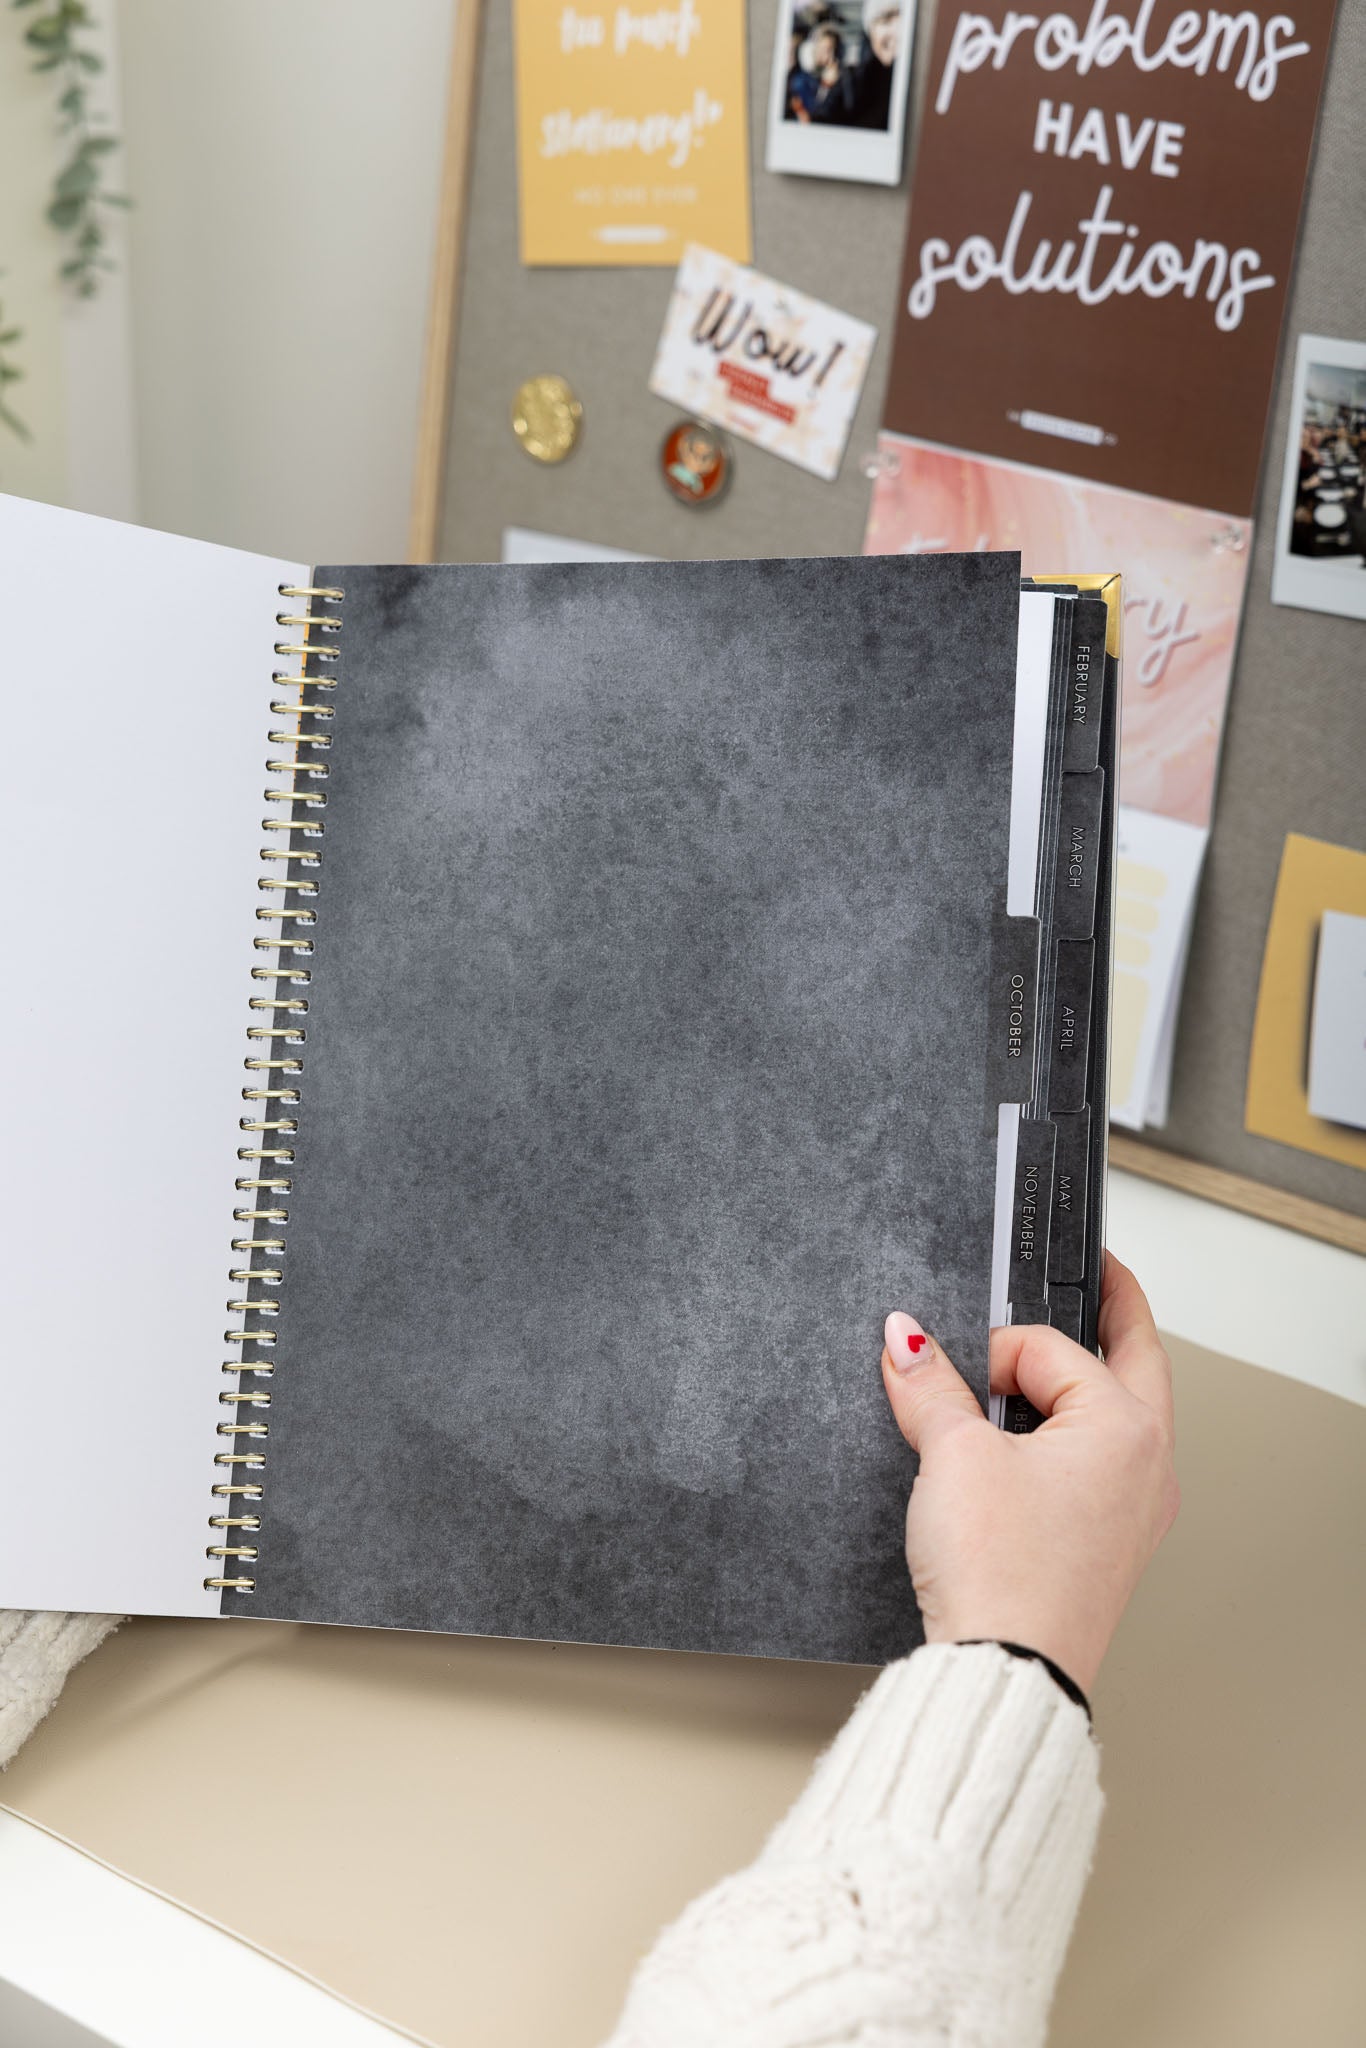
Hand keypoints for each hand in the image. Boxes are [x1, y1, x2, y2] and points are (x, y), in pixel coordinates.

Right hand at [880, 1253, 1178, 1695]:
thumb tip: (907, 1340)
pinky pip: (1095, 1468)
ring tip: (1039, 1366)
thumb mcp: (952, 1457)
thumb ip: (930, 1385)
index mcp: (1127, 1428)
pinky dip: (1064, 1441)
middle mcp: (1146, 1466)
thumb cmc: (1002, 1574)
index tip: (944, 1357)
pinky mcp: (1105, 1546)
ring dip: (1081, 1385)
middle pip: (1134, 1362)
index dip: (991, 1347)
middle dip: (1110, 1316)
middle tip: (1096, 1275)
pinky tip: (1020, 1451)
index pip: (1051, 1348)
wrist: (1006, 1672)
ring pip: (1115, 1418)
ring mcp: (1132, 1511)